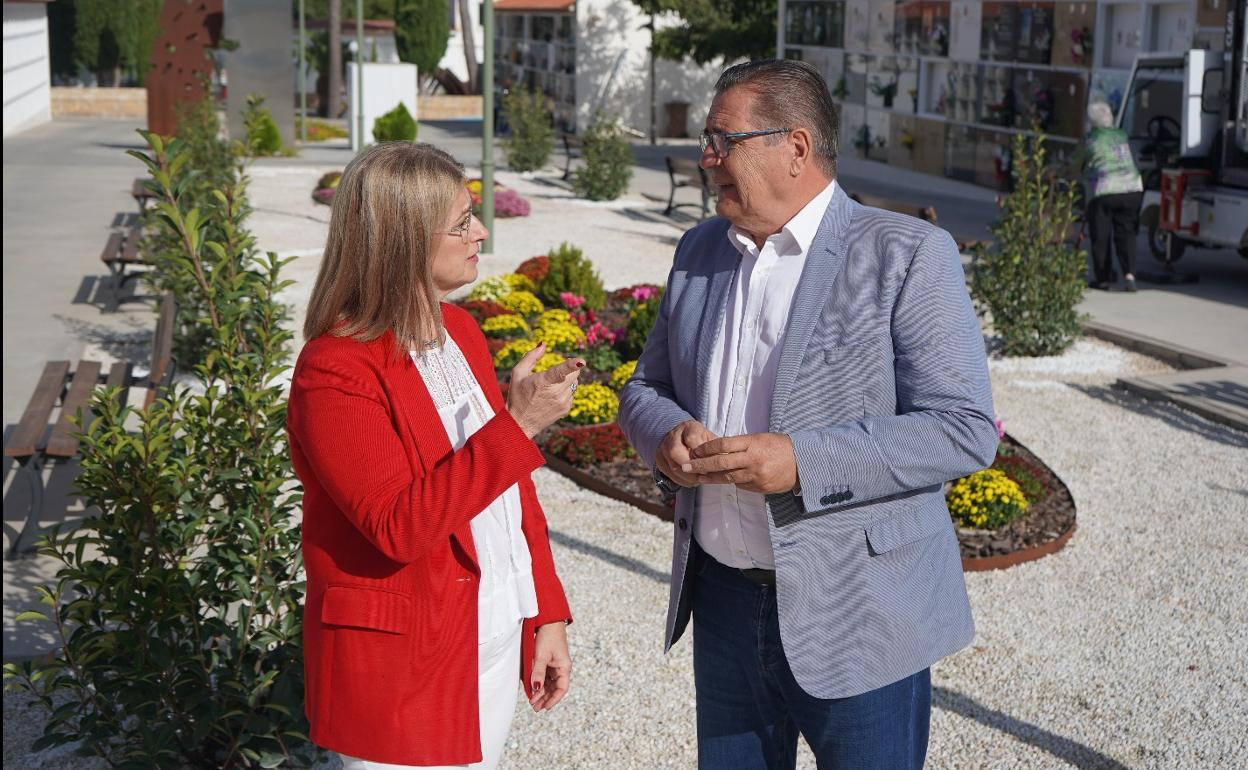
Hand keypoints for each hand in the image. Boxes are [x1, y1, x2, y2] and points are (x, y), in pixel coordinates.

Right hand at [506, 343, 584, 438]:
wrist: (520, 423)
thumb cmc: (517, 396)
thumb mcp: (517, 373)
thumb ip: (531, 357)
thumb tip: (543, 344)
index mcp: (543, 382)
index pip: (561, 371)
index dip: (572, 365)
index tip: (582, 361)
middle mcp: (555, 393)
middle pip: (574, 374)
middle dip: (570, 368)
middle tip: (557, 371)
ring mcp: (562, 402)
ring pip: (575, 383)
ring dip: (567, 380)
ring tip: (551, 386)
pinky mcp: (566, 409)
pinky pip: (572, 393)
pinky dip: (566, 391)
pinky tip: (552, 396)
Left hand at [529, 621, 570, 711]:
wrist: (548, 622)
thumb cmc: (548, 637)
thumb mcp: (541, 656)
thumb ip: (538, 673)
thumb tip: (535, 689)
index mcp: (564, 667)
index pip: (562, 688)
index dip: (554, 699)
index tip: (545, 707)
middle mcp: (561, 668)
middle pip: (555, 688)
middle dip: (545, 698)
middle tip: (535, 707)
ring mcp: (554, 666)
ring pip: (549, 684)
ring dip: (541, 693)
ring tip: (532, 701)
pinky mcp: (548, 663)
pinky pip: (544, 677)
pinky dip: (539, 684)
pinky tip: (532, 689)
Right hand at [655, 420, 717, 487]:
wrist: (679, 436)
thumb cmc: (699, 439)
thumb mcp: (709, 437)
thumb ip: (714, 447)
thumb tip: (724, 459)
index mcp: (687, 428)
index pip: (692, 438)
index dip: (701, 452)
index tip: (711, 461)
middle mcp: (672, 438)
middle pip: (676, 453)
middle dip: (693, 467)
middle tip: (706, 474)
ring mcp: (663, 450)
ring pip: (674, 467)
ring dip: (690, 477)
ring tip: (702, 479)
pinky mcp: (660, 462)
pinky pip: (671, 476)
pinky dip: (684, 481)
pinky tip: (694, 481)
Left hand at [681, 433, 798, 494]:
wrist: (803, 463)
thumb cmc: (780, 447)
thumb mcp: (760, 439)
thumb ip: (741, 445)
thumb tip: (719, 449)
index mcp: (752, 443)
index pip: (723, 445)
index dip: (707, 448)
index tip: (695, 451)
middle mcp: (753, 460)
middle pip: (720, 462)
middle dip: (701, 465)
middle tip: (685, 466)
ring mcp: (756, 475)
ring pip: (727, 477)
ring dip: (710, 478)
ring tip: (697, 477)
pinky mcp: (759, 487)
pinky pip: (740, 485)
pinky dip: (729, 482)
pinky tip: (720, 481)